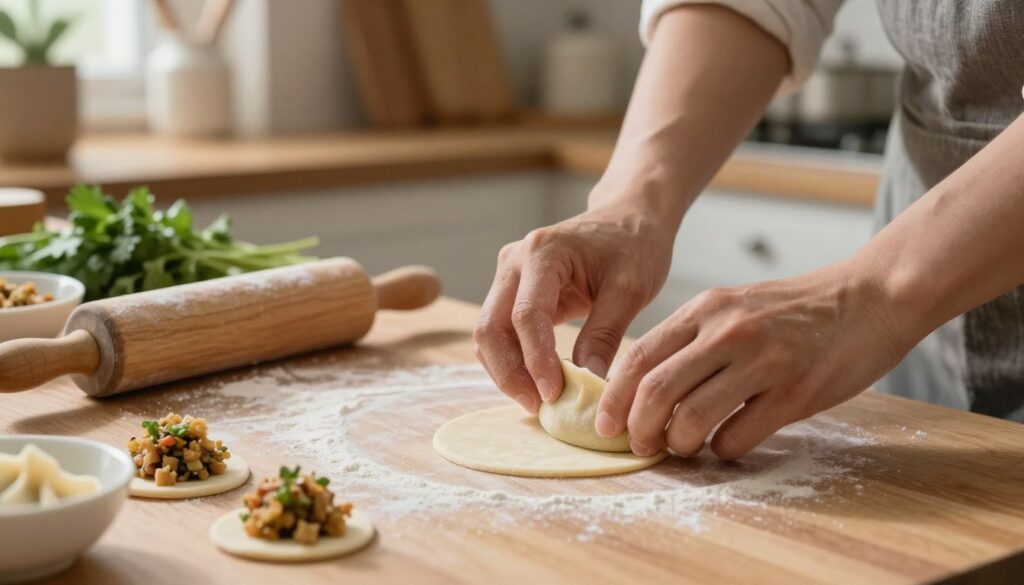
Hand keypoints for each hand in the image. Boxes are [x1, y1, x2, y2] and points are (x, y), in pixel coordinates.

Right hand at [474, 202, 674, 412]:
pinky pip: (501, 333)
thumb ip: (605, 334)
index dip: (536, 360)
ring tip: (539, 401)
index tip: (554, 394)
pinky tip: (537, 383)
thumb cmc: (634, 246)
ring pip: (488, 334)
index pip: (526, 315)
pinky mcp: (513, 292)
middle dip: (510, 373)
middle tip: (539, 406)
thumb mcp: (631, 289)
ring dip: (507, 372)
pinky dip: (513, 361)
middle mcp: (514, 261)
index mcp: (543, 252)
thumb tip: (587, 382)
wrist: (628, 219)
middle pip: (491, 328)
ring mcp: (508, 276)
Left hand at [596, 262, 914, 459]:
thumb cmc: (796, 310)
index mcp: (705, 309)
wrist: (870, 297)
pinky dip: (723, 450)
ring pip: (692, 417)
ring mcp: (763, 360)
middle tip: (640, 446)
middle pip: (655, 389)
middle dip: (638, 428)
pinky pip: (739, 435)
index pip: (639, 356)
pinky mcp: (796, 391)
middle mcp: (727, 331)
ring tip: (682, 448)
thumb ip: (693, 339)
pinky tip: (727, 444)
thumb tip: (646, 386)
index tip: (606, 425)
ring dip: (678, 444)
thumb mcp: (734, 307)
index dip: (614, 398)